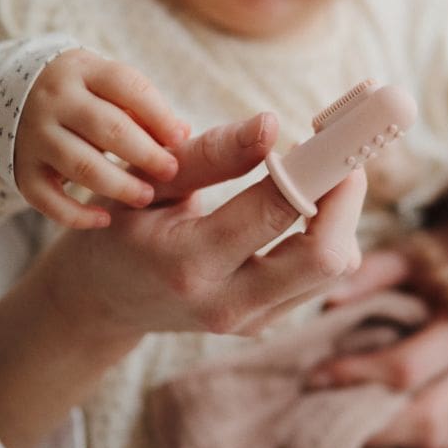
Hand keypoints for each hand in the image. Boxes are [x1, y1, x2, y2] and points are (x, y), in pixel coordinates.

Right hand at [14, 49, 188, 227]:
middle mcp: (54, 100)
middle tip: (171, 172)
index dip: (158, 115)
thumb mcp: (108, 87)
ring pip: (80, 165)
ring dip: (119, 185)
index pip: (126, 87)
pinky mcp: (21, 168)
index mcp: (82, 71)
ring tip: (146, 197)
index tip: (180, 139)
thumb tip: (181, 134)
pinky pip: (47, 198)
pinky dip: (76, 215)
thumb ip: (143, 108)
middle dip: (145, 154)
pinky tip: (105, 220)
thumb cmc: (83, 94)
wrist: (15, 94)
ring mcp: (34, 135)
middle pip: (108, 128)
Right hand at [38, 111, 366, 341]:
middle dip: (347, 196)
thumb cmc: (121, 227)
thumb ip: (210, 153)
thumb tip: (272, 124)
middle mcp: (226, 303)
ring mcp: (250, 322)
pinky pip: (322, 277)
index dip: (319, 166)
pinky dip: (328, 234)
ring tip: (314, 174)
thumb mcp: (148, 181)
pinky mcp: (265, 323)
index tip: (338, 133)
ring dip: (341, 214)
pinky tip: (302, 205)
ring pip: (336, 268)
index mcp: (189, 262)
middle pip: (327, 257)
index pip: (278, 209)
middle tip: (337, 153)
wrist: (100, 301)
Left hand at [308, 223, 447, 447]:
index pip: (406, 367)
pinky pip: (438, 434)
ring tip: (339, 419)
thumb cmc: (439, 256)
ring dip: (385, 435)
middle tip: (322, 410)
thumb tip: (328, 302)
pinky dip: (400, 434)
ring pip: (434, 435)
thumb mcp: (408, 253)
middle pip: (428, 420)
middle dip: (371, 423)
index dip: (357, 374)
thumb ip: (373, 272)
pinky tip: (366, 421)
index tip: (315, 375)